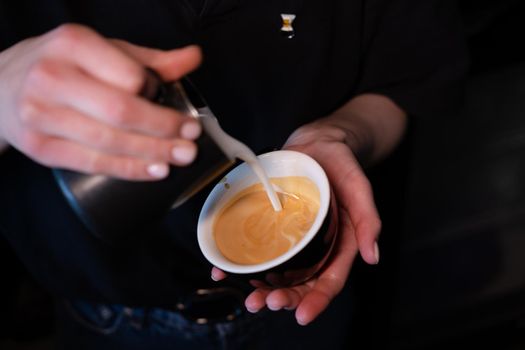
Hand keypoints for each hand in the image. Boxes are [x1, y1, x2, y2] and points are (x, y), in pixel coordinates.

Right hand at [0, 24, 201, 178]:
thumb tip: (194, 58)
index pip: (129, 76)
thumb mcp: (104, 50)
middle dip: (163, 130)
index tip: (167, 100)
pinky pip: (93, 163)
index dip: (154, 92)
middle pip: (121, 112)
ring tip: (181, 156)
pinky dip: (129, 169)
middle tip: (192, 138)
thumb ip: (150, 59)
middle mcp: (52, 78)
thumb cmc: (61, 64)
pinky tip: (154, 170)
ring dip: (152, 153)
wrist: (1, 86)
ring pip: (109, 142)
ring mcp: (41, 116)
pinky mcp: (40, 148)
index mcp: (73, 45)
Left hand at [212, 123, 381, 324]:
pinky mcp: (272, 225)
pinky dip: (242, 262)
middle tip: (267, 303)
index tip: (301, 315)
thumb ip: (369, 220)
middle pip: (301, 282)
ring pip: (278, 271)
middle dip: (285, 298)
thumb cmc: (342, 164)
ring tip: (249, 297)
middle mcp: (314, 246)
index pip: (330, 280)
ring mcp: (292, 238)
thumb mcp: (359, 187)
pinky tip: (225, 269)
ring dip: (263, 288)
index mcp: (339, 244)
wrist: (317, 143)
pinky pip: (258, 248)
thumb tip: (373, 257)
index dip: (317, 300)